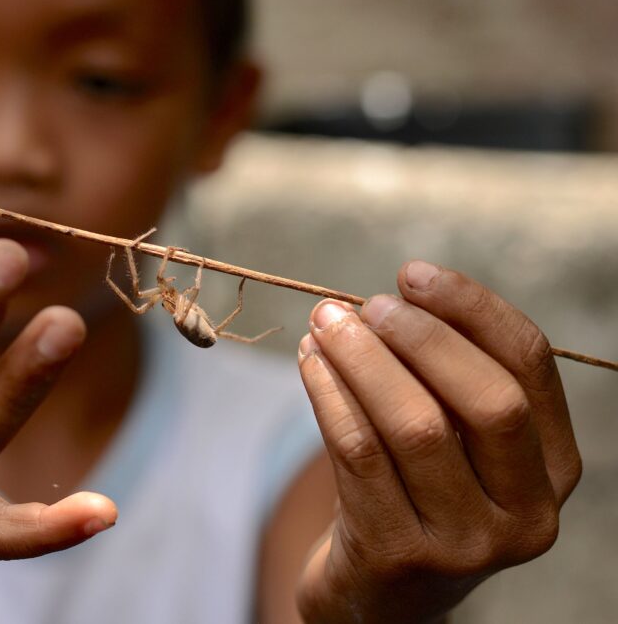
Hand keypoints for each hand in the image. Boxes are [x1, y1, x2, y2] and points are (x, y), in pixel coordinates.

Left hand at [294, 260, 580, 622]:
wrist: (379, 598)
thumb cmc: (416, 498)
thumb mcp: (456, 448)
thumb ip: (448, 380)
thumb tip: (401, 294)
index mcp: (554, 471)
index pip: (530, 368)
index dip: (473, 309)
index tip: (414, 273)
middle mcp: (526, 514)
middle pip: (485, 399)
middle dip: (420, 337)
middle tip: (364, 304)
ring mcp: (464, 545)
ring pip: (415, 426)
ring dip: (362, 359)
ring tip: (325, 322)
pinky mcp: (397, 557)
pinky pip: (357, 454)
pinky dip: (329, 394)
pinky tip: (309, 362)